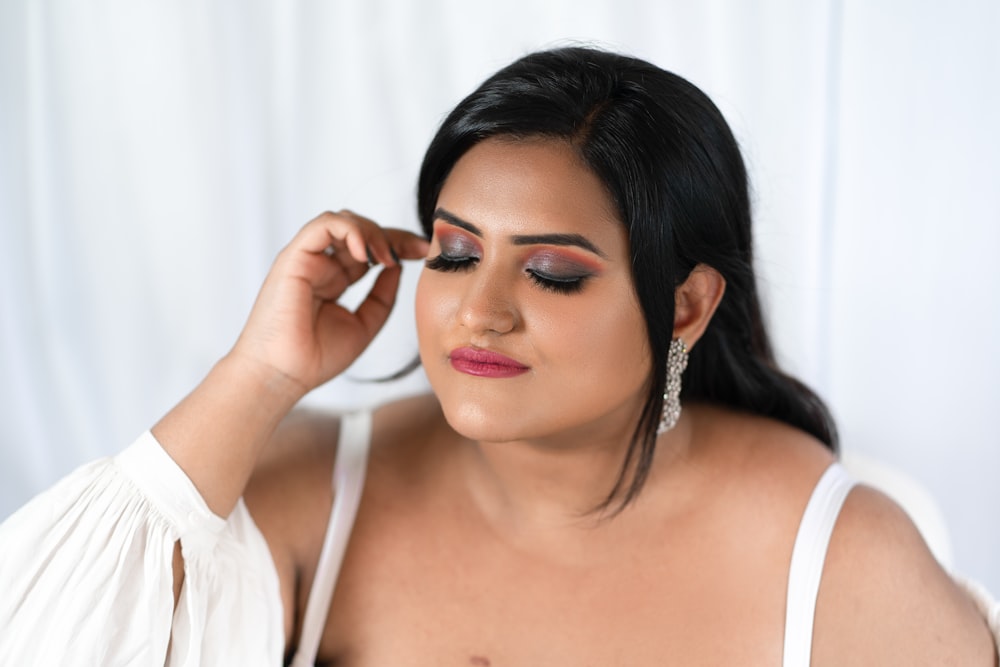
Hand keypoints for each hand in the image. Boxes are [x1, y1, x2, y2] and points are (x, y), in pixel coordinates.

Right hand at [229, 210, 428, 397]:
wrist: (285, 375)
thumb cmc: (315, 358)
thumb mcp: (365, 324)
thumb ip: (382, 295)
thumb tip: (397, 267)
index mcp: (334, 280)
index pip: (368, 249)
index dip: (397, 244)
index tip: (424, 252)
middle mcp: (320, 265)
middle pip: (360, 231)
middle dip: (393, 235)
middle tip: (417, 249)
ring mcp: (306, 259)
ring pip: (343, 221)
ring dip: (372, 232)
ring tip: (386, 257)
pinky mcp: (293, 257)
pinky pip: (324, 225)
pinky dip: (349, 230)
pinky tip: (365, 253)